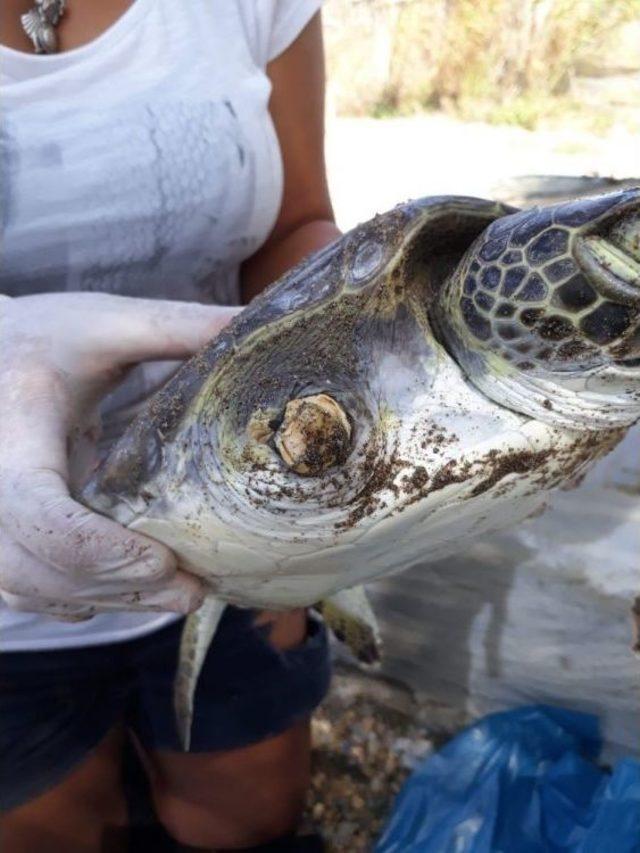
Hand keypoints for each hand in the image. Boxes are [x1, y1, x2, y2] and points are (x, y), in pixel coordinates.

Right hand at [0, 292, 239, 620]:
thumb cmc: (43, 337)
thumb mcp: (107, 322)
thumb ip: (179, 327)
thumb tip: (259, 326)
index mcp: (13, 424)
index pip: (36, 510)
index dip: (97, 548)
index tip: (163, 559)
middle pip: (37, 566)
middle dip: (119, 585)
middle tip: (192, 589)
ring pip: (30, 587)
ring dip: (106, 598)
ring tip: (177, 594)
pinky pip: (25, 589)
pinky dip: (79, 596)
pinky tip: (130, 589)